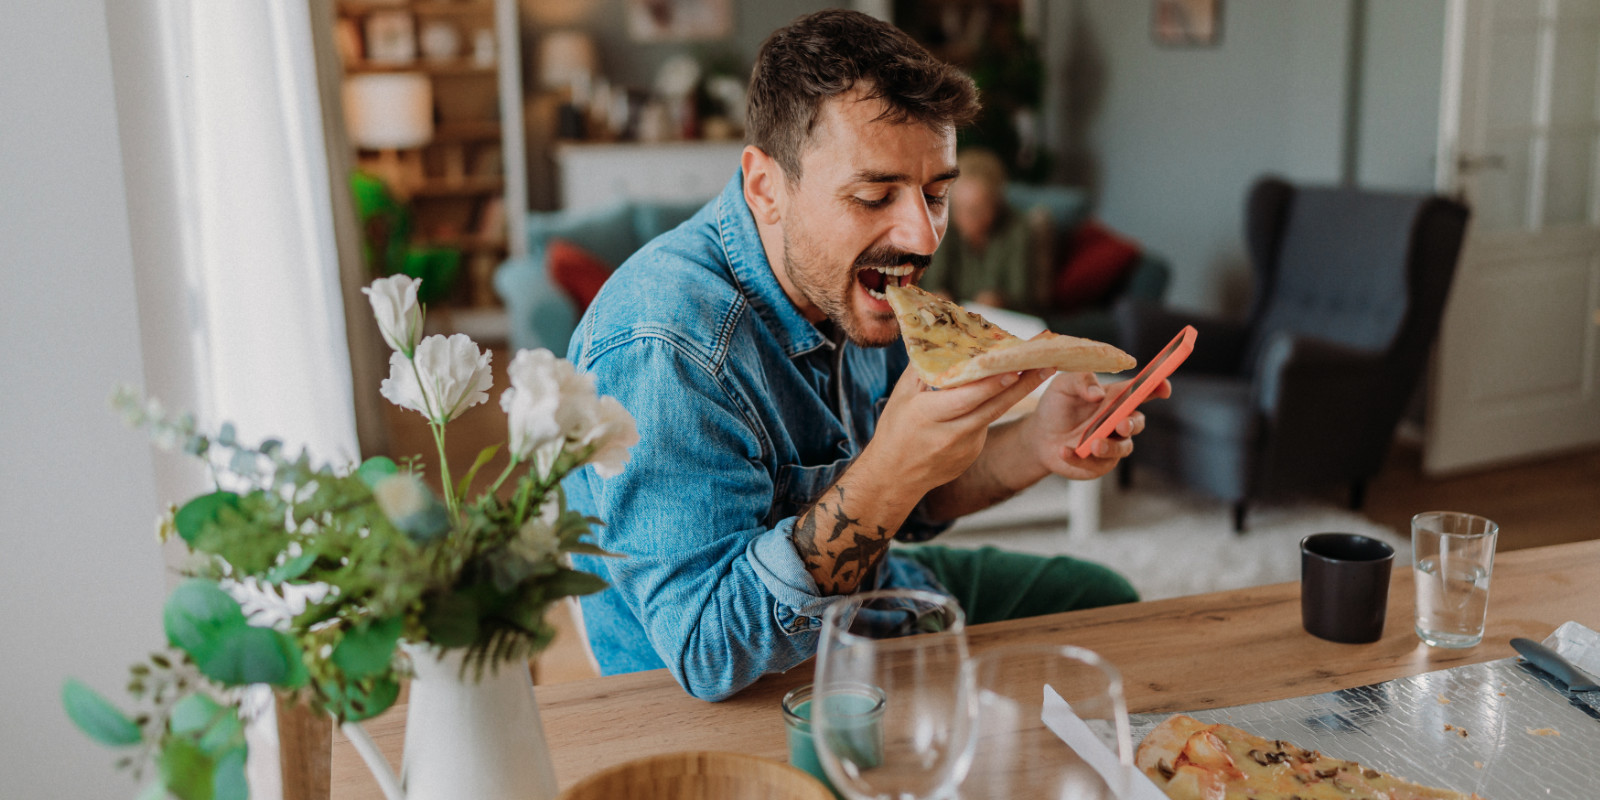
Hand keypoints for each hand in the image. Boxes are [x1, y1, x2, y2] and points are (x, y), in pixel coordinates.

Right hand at [867, 366, 1051, 493]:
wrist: (895, 477)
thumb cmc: (895, 430)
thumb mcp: (901, 396)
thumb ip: (924, 369)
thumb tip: (945, 340)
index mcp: (930, 414)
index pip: (969, 397)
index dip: (993, 383)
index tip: (1015, 368)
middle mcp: (951, 433)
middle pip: (994, 406)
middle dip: (1024, 384)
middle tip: (1048, 365)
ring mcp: (965, 447)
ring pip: (993, 414)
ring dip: (1015, 393)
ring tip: (1038, 371)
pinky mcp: (972, 454)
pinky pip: (984, 426)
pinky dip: (989, 409)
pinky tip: (996, 396)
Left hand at [1025, 372, 1169, 479]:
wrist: (1039, 435)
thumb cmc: (1056, 405)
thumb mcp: (1064, 385)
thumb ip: (1081, 380)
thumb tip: (1098, 393)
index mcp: (1115, 398)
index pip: (1142, 391)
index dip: (1157, 388)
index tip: (1163, 387)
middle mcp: (1118, 421)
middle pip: (1137, 423)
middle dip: (1132, 424)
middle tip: (1120, 425)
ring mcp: (1111, 443)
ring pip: (1123, 448)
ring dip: (1111, 447)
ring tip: (1093, 445)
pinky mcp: (1099, 464)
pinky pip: (1096, 464)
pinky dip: (1079, 458)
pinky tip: (1063, 451)